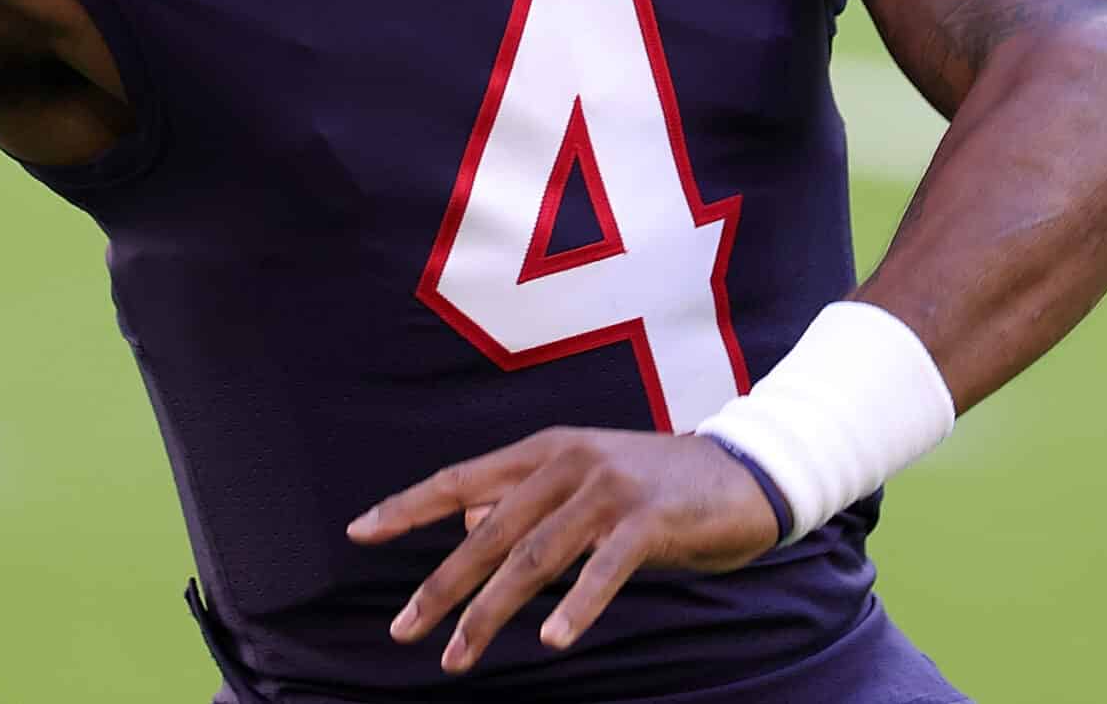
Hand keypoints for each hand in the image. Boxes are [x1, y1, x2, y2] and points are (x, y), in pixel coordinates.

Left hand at [347, 427, 778, 673]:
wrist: (746, 472)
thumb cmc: (657, 487)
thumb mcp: (584, 487)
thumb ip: (529, 503)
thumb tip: (470, 523)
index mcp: (543, 452)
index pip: (461, 479)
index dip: (409, 505)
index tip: (359, 532)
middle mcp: (566, 463)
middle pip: (487, 530)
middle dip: (440, 586)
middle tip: (403, 631)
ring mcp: (607, 489)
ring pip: (533, 556)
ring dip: (491, 611)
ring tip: (459, 656)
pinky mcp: (650, 519)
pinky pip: (605, 569)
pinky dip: (578, 606)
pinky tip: (553, 641)